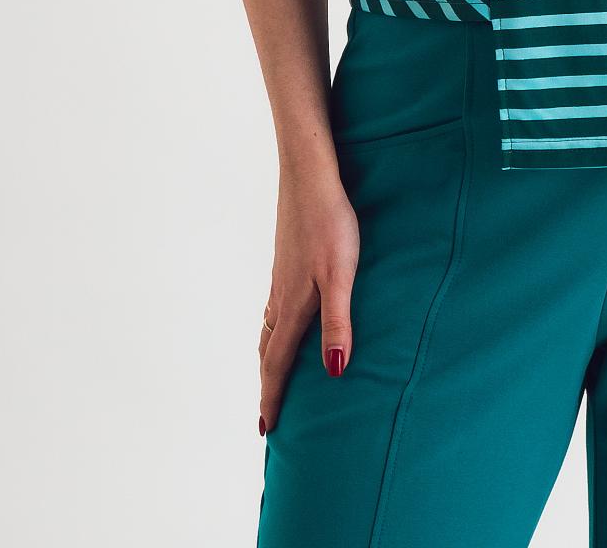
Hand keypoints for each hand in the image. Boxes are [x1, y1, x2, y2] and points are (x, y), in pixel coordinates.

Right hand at [258, 165, 359, 433]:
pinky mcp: (286, 262)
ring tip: (271, 377)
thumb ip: (338, 323)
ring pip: (268, 330)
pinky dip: (272, 331)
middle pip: (267, 352)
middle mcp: (280, 298)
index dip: (273, 398)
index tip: (266, 430)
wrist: (309, 177)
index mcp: (292, 307)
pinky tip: (282, 322)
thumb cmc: (330, 225)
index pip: (278, 364)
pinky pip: (273, 310)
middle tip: (265, 416)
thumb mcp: (341, 276)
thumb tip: (334, 373)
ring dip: (267, 358)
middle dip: (266, 385)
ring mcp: (280, 279)